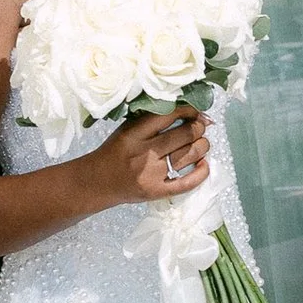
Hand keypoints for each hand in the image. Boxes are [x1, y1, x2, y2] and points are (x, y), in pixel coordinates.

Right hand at [88, 106, 212, 209]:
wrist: (97, 182)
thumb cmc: (115, 152)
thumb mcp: (126, 129)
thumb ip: (150, 120)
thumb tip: (187, 112)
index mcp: (134, 134)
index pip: (168, 115)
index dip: (188, 110)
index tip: (195, 111)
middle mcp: (145, 153)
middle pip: (184, 135)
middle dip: (198, 127)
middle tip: (200, 126)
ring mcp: (152, 174)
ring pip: (189, 155)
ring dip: (202, 145)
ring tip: (201, 142)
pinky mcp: (157, 192)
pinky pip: (187, 183)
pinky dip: (201, 173)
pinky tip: (204, 164)